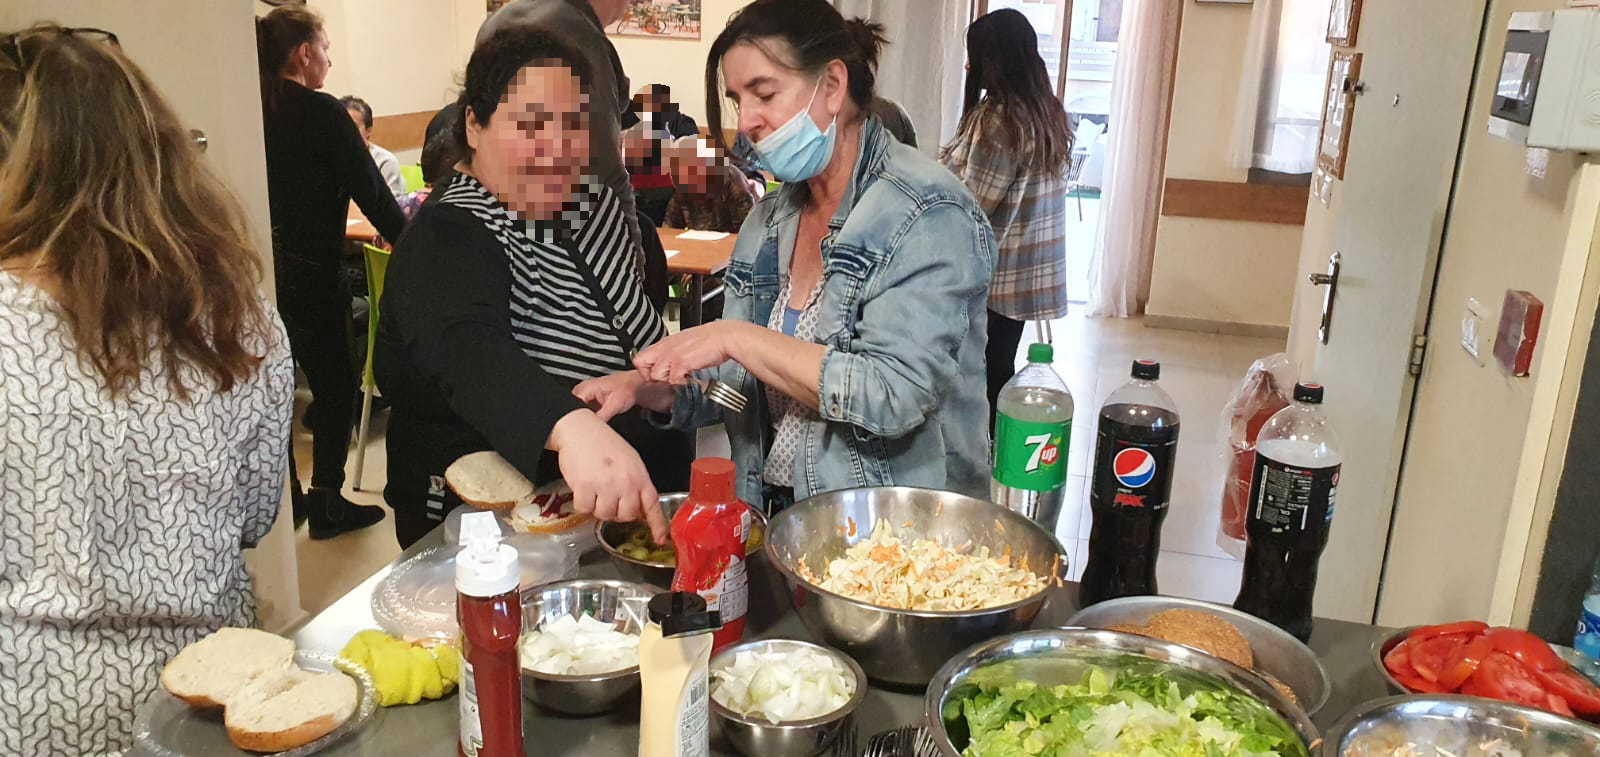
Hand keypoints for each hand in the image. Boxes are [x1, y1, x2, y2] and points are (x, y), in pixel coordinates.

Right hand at [548, 409, 666, 542]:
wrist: (579, 429)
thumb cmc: (603, 443)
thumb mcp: (629, 460)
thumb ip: (636, 483)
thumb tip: (637, 509)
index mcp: (639, 475)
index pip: (652, 504)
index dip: (657, 524)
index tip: (660, 538)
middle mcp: (626, 482)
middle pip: (626, 516)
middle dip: (617, 512)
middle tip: (609, 498)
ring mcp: (606, 486)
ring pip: (604, 515)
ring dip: (597, 507)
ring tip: (594, 489)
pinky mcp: (585, 488)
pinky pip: (585, 510)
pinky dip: (581, 503)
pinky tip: (583, 488)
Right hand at [574, 372, 678, 419]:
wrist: (634, 384)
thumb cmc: (627, 388)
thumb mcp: (614, 405)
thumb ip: (602, 416)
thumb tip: (593, 428)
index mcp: (585, 388)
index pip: (571, 406)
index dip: (575, 419)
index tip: (580, 428)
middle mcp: (583, 389)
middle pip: (573, 409)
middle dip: (578, 419)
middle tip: (587, 428)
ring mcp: (586, 393)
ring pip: (578, 410)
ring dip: (583, 417)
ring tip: (593, 423)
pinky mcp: (590, 398)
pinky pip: (583, 409)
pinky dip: (588, 415)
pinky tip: (595, 420)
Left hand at [634, 321, 743, 384]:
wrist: (724, 337)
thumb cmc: (710, 340)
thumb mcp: (685, 342)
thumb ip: (673, 351)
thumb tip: (669, 363)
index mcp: (665, 343)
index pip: (640, 358)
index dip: (646, 369)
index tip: (657, 374)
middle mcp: (665, 348)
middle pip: (642, 366)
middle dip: (652, 376)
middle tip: (666, 378)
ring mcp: (672, 355)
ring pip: (656, 376)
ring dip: (668, 380)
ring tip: (681, 378)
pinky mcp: (681, 362)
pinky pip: (673, 380)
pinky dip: (682, 383)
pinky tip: (690, 378)